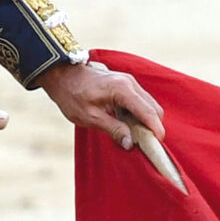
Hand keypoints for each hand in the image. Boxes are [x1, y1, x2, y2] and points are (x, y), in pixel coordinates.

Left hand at [39, 59, 164, 148]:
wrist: (63, 75)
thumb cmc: (73, 95)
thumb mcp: (90, 116)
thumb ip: (113, 129)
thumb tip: (130, 144)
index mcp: (122, 90)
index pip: (147, 112)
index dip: (155, 129)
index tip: (157, 145)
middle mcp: (130, 83)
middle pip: (153, 108)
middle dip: (153, 127)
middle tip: (144, 144)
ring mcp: (129, 82)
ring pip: (149, 105)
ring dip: (147, 121)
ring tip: (136, 137)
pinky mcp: (126, 85)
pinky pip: (141, 102)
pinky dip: (140, 114)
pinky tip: (129, 125)